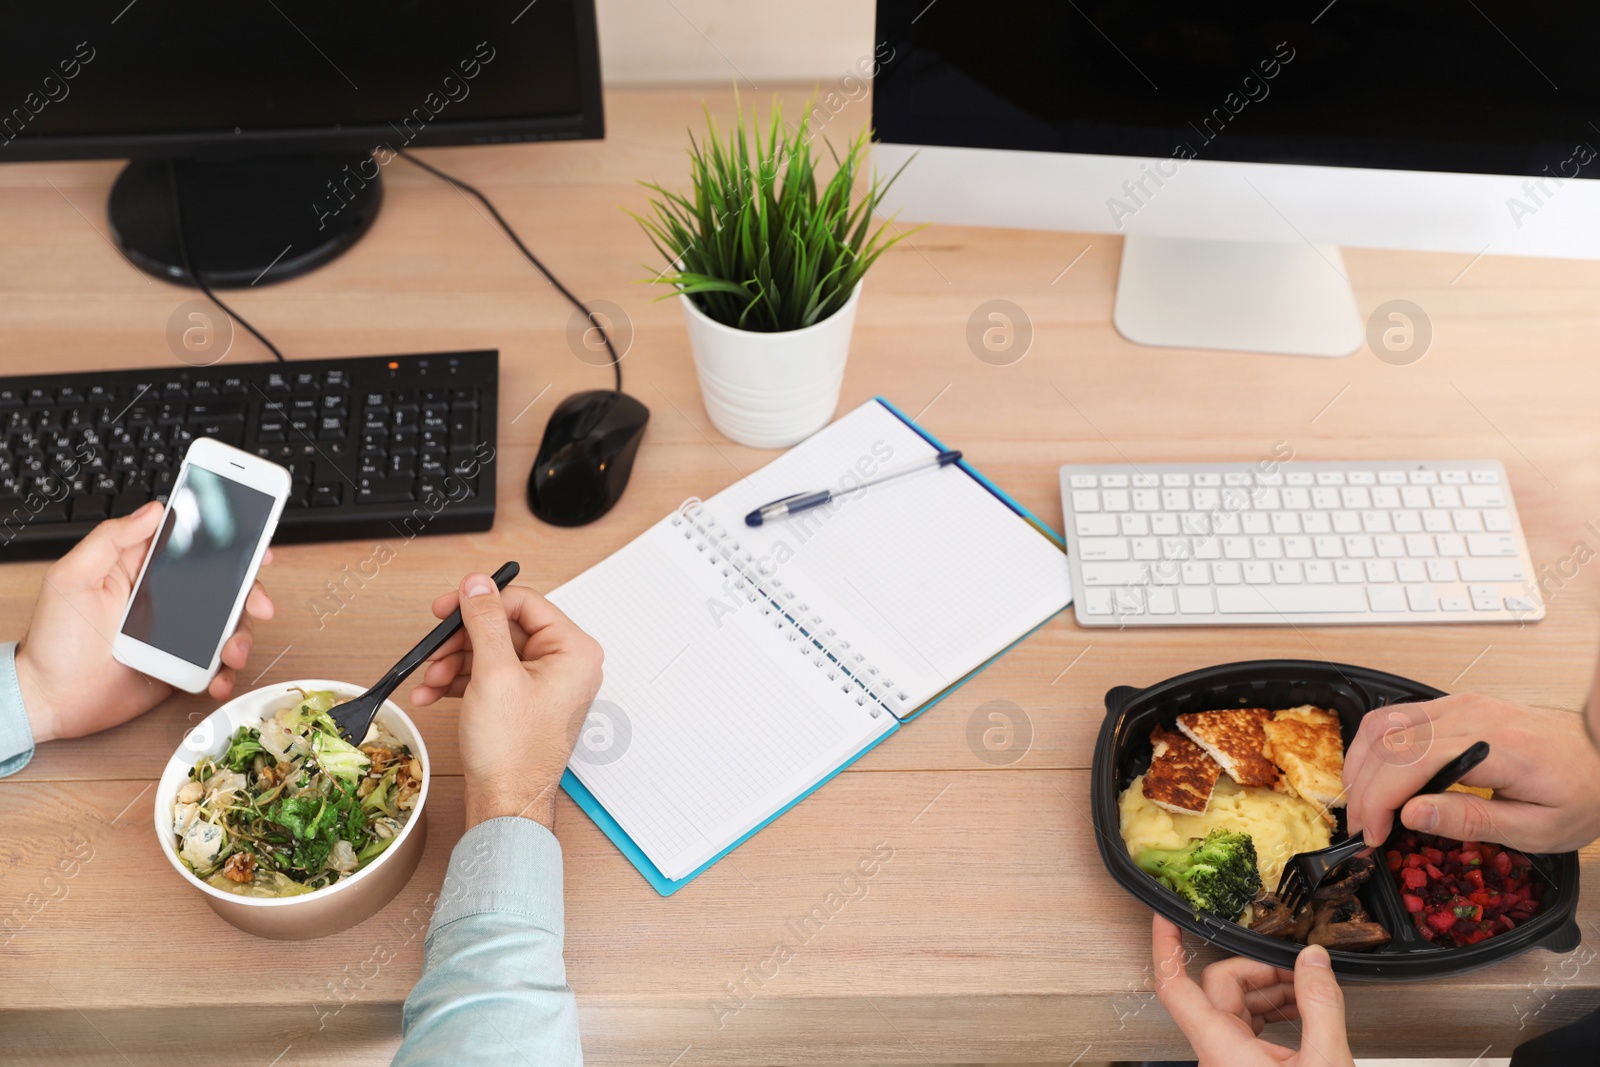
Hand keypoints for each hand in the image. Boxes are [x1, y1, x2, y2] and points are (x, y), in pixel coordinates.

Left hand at [15, 501, 274, 743]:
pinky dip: (226, 673)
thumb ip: (110, 540)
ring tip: (231, 653)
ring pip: (227, 626)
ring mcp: (178, 635)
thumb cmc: (53, 640)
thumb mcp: (72, 578)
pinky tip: (220, 679)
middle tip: (260, 604)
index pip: (193, 548)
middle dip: (250, 594)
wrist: (52, 701)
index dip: (229, 544)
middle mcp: (166, 599)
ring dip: (240, 637)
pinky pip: (216, 665)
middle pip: (224, 587)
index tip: (255, 546)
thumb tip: (152, 510)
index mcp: (143, 571)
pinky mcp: (182, 667)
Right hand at [410, 573, 603, 831]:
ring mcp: (547, 684)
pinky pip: (491, 676)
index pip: (524, 603)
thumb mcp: (494, 673)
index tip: (446, 607)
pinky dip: (460, 681)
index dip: (480, 602)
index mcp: (574, 651)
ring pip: (492, 652)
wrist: (506, 804)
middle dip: (461, 641)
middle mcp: (566, 664)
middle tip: (432, 648)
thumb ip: (485, 621)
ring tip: (429, 680)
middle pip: (505, 628)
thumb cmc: (512, 752)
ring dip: (454, 663)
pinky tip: (432, 692)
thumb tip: (478, 584)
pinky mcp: (525, 702)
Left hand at [1152, 914, 1353, 1066]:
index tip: (1165, 915)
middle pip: (1218, 990)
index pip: (1173, 986)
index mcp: (1221, 1049)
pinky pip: (1248, 1032)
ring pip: (1234, 1011)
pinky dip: (1272, 1016)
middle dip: (1257, 971)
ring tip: (1309, 994)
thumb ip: (1320, 1005)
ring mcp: (1228, 1065)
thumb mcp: (1328, 1063)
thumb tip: (1314, 959)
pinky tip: (1302, 1016)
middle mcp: (1216, 1056)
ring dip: (1269, 994)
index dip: (1165, 947)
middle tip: (1297, 968)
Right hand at [1343, 693, 1599, 852]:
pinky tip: (1377, 776)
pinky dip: (1376, 747)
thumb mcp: (1537, 828)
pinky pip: (1398, 717)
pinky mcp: (1457, 705)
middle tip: (1363, 829)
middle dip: (1363, 789)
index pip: (1411, 763)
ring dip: (1361, 764)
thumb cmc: (1582, 794)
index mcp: (1493, 744)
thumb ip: (1471, 819)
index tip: (1373, 835)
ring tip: (1363, 804)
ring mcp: (1460, 704)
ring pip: (1383, 724)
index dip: (1379, 800)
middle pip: (1388, 742)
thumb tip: (1411, 814)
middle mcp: (1470, 714)